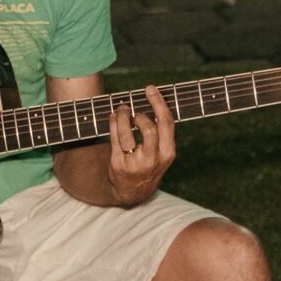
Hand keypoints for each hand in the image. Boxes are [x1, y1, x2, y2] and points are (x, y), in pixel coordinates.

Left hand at [108, 84, 174, 204]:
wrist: (133, 191)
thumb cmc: (150, 164)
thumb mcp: (162, 153)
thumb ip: (161, 132)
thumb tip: (155, 100)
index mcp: (168, 153)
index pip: (166, 123)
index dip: (158, 103)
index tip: (150, 89)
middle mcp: (153, 159)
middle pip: (149, 129)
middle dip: (140, 112)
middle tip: (134, 106)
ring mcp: (134, 162)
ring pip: (127, 132)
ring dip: (123, 116)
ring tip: (122, 109)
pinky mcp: (118, 163)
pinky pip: (114, 138)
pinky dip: (113, 122)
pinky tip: (114, 116)